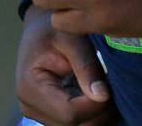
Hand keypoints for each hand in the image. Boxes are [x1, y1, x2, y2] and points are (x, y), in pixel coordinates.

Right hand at [16, 5, 118, 125]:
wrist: (39, 26)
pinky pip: (75, 121)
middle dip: (97, 109)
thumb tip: (103, 96)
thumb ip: (86, 66)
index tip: (110, 85)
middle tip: (111, 83)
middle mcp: (30, 106)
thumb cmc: (53, 27)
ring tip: (103, 83)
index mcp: (30, 87)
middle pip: (73, 124)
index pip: (69, 113)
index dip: (94, 105)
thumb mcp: (71, 38)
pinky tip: (95, 89)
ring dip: (95, 111)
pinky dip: (89, 110)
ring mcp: (38, 113)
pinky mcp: (48, 113)